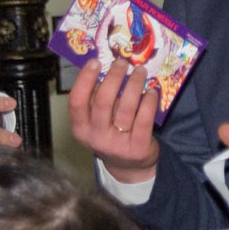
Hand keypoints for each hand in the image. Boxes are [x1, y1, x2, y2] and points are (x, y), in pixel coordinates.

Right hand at [68, 58, 159, 181]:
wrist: (129, 166)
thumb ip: (97, 99)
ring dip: (134, 84)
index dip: (84, 79)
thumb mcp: (97, 122)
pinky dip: (149, 101)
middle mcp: (96, 137)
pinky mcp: (138, 148)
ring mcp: (117, 144)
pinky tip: (152, 91)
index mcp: (81, 129)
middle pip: (103, 101)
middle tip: (122, 62)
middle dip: (113, 77)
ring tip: (140, 71)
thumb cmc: (111, 134)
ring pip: (126, 108)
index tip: (95, 62)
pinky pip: (144, 119)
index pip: (76, 102)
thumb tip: (107, 67)